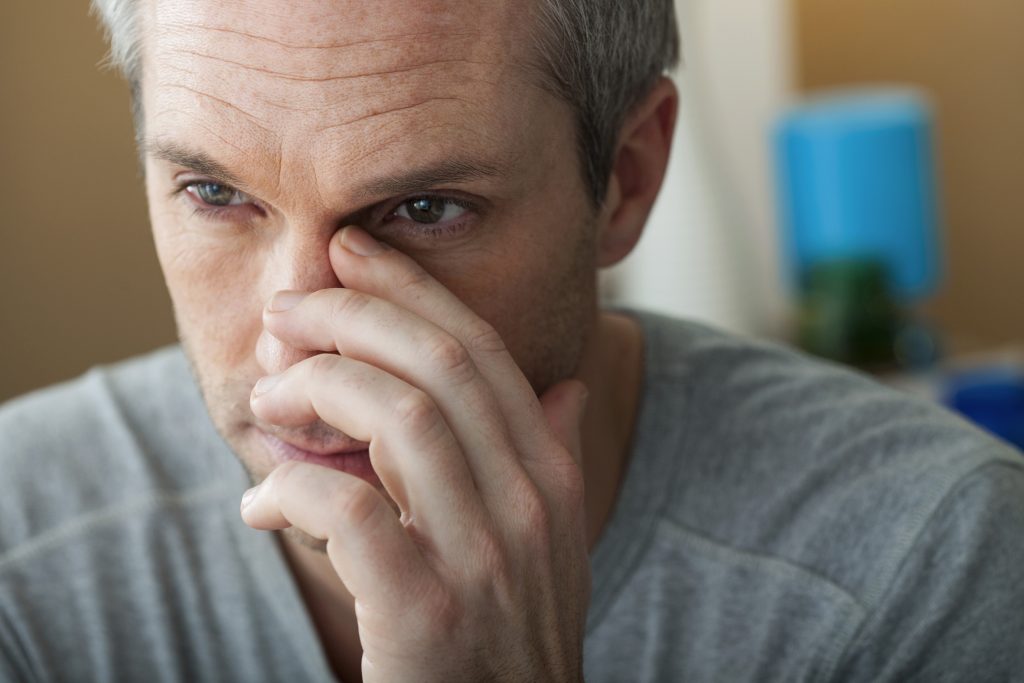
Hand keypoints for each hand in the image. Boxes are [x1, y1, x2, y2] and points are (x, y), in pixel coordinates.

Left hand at [241, 226, 590, 681]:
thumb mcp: (554, 545)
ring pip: (397, 418)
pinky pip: (350, 513)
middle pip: (440, 364)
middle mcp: (529, 505)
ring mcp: (483, 559)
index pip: (482, 351)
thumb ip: (555, 460)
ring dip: (316, 390)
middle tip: (287, 310)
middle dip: (352, 315)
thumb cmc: (509, 636)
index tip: (352, 251)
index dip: (412, 289)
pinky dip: (295, 490)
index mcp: (552, 477)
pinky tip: (267, 504)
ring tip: (268, 401)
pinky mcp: (426, 616)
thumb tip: (563, 388)